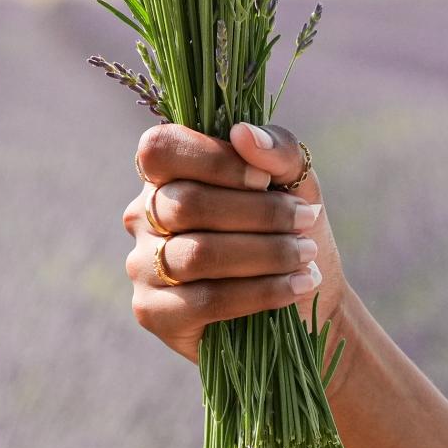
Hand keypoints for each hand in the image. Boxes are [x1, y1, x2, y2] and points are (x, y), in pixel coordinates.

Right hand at [120, 121, 346, 362]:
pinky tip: (296, 286)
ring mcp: (142, 266)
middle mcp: (143, 216)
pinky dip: (260, 292)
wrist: (305, 298)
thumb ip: (276, 150)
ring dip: (265, 253)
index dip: (213, 160)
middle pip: (187, 204)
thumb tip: (243, 134)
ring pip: (198, 254)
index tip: (265, 179)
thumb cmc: (290, 230)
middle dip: (258, 212)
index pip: (161, 149)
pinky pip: (206, 300)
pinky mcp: (153, 313)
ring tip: (306, 255)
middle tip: (305, 220)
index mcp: (166, 173)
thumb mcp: (296, 181)